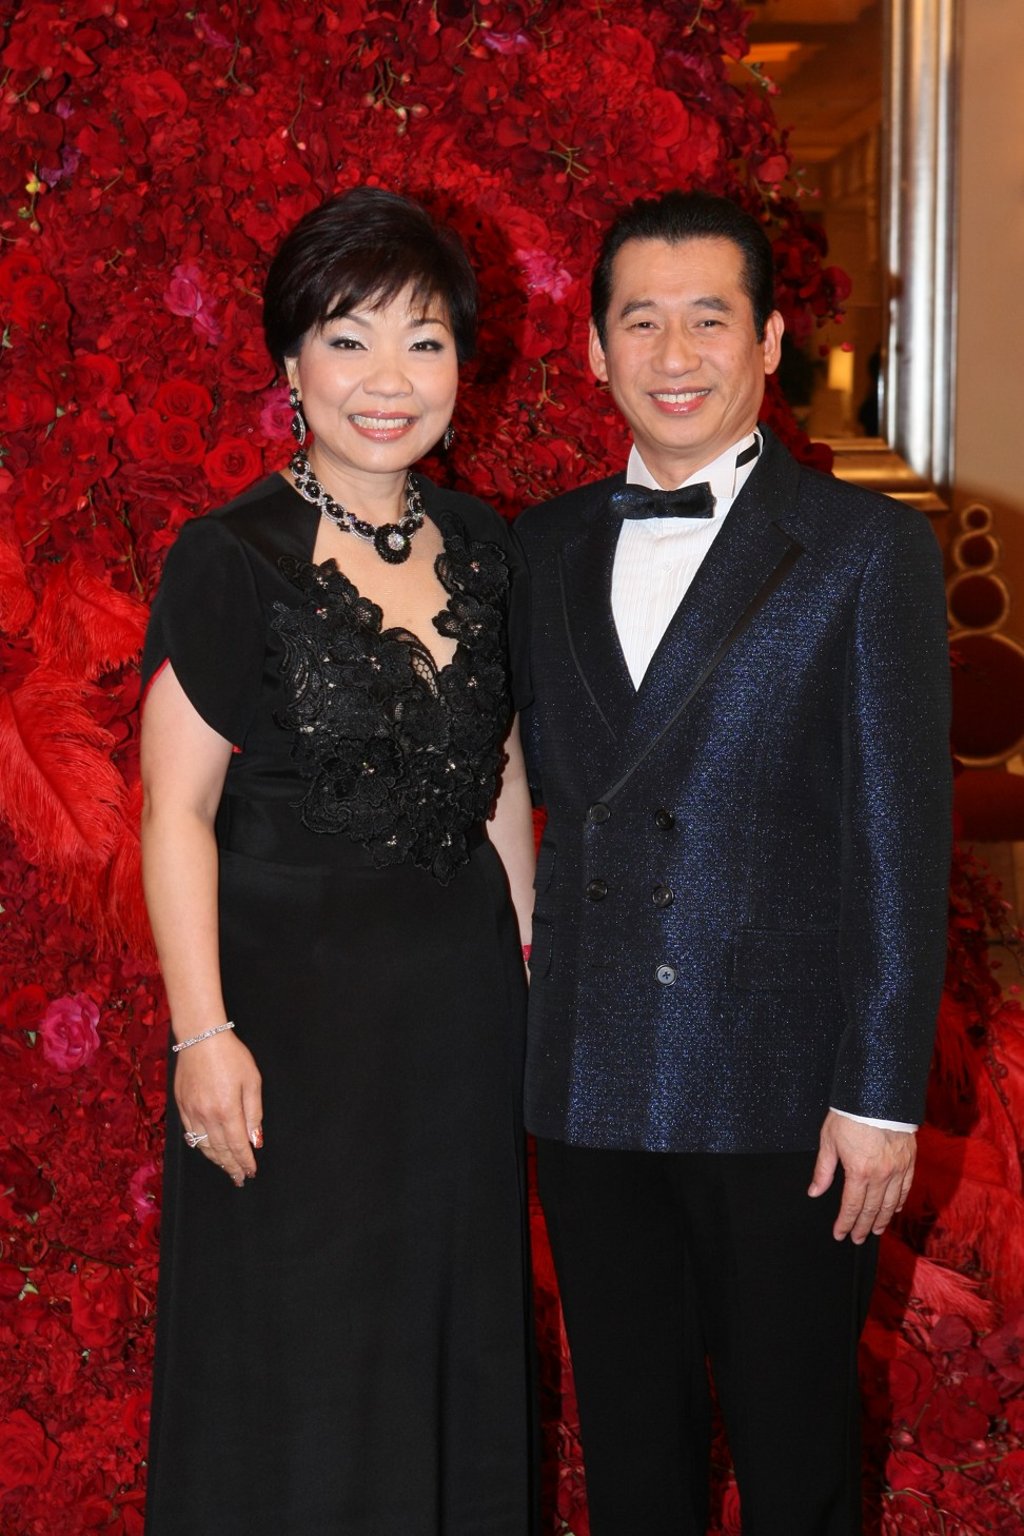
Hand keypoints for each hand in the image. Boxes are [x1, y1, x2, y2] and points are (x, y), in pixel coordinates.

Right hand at [174, 1032, 262, 1186]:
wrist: (201, 1038)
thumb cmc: (231, 1055)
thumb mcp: (252, 1081)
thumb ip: (254, 1113)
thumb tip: (255, 1140)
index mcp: (227, 1110)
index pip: (238, 1146)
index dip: (245, 1162)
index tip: (251, 1172)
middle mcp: (207, 1116)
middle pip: (220, 1150)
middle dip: (231, 1167)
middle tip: (239, 1178)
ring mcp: (192, 1112)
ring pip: (204, 1146)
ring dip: (216, 1161)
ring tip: (227, 1169)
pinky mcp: (181, 1106)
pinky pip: (191, 1135)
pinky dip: (201, 1147)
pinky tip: (208, 1151)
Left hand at [808, 1111, 915, 1242]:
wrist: (878, 1096)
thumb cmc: (850, 1116)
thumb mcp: (829, 1141)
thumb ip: (823, 1170)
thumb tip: (814, 1191)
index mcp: (859, 1172)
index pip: (852, 1206)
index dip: (845, 1223)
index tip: (840, 1234)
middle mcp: (881, 1175)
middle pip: (872, 1210)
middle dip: (863, 1227)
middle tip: (858, 1239)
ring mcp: (897, 1169)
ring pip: (890, 1204)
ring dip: (882, 1220)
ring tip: (875, 1231)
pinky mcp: (909, 1161)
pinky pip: (905, 1189)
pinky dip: (899, 1202)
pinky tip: (894, 1210)